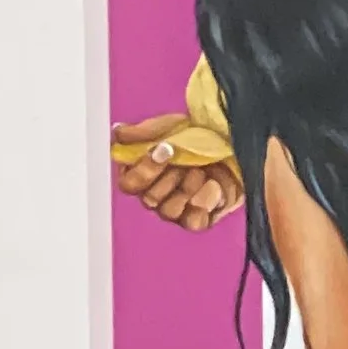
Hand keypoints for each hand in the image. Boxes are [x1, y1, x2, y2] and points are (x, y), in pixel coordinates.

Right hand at [111, 114, 241, 232]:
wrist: (229, 146)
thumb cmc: (194, 137)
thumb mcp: (167, 127)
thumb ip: (141, 132)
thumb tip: (118, 133)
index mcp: (139, 174)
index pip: (129, 184)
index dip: (145, 169)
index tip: (164, 148)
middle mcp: (153, 196)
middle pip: (149, 199)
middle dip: (170, 176)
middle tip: (186, 161)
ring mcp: (175, 211)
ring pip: (169, 211)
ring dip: (186, 187)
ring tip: (199, 170)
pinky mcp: (197, 220)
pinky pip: (194, 222)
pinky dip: (204, 201)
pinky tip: (212, 183)